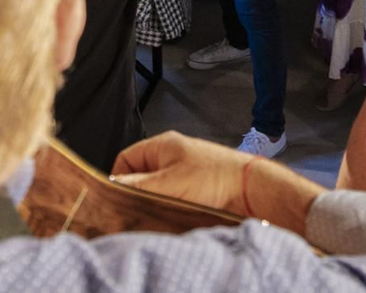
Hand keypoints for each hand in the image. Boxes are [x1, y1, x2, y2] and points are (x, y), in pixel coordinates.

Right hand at [112, 131, 322, 232]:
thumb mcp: (168, 183)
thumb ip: (136, 186)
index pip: (125, 159)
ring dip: (157, 205)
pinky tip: (175, 219)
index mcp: (162, 146)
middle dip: (139, 196)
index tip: (118, 199)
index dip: (118, 179)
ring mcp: (186, 174)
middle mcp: (173, 158)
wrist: (254, 191)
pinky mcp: (198, 191)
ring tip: (160, 216)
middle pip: (141, 178)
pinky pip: (174, 201)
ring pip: (157, 192)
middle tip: (139, 211)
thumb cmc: (217, 179)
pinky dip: (172, 211)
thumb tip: (111, 188)